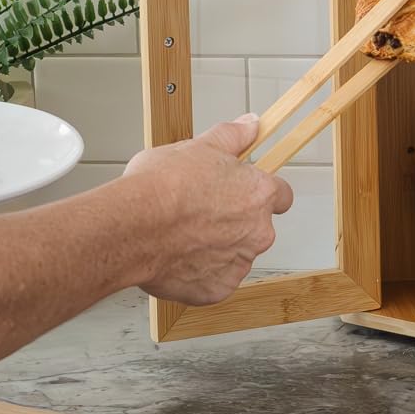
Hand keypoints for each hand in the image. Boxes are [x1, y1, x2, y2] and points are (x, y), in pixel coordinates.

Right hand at [121, 114, 294, 304]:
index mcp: (258, 194)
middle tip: (200, 211)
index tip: (242, 191)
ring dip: (217, 247)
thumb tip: (250, 124)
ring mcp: (238, 263)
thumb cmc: (162, 187)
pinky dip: (200, 272)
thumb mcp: (198, 146)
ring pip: (235, 255)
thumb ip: (232, 136)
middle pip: (256, 227)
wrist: (133, 226)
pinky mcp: (217, 289)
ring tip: (183, 234)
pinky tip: (178, 255)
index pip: (280, 195)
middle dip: (234, 221)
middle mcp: (257, 232)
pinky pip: (214, 280)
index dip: (260, 192)